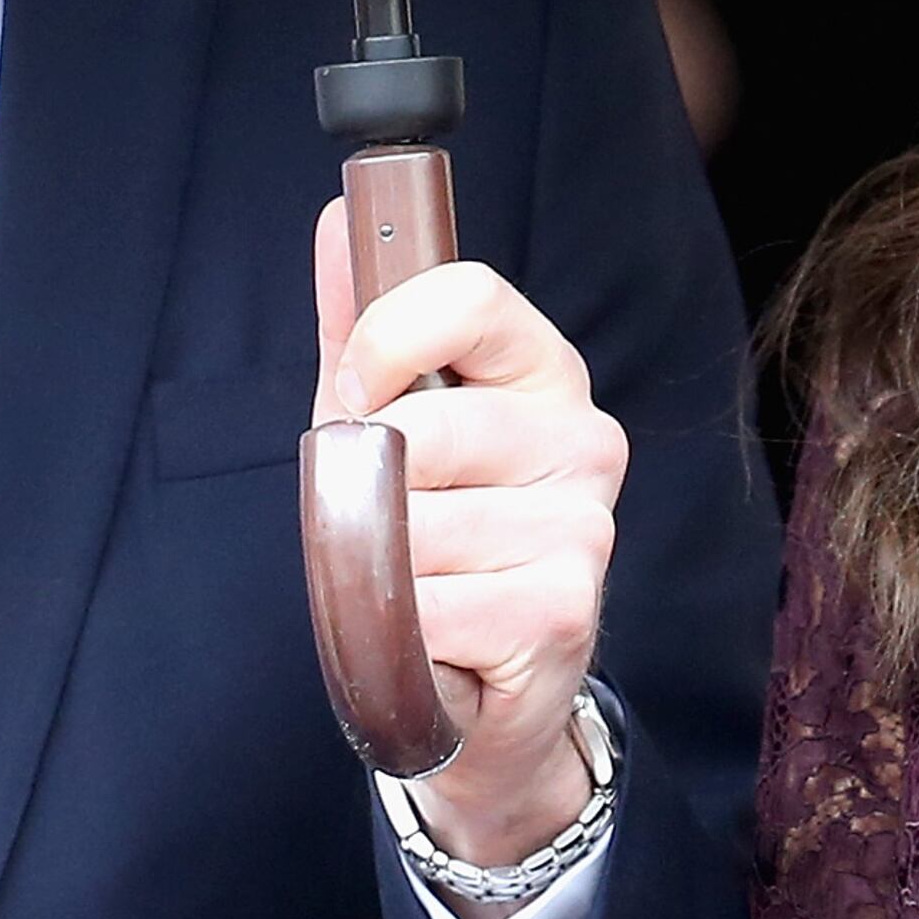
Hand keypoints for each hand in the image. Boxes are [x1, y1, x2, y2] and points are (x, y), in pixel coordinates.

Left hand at [312, 209, 628, 869]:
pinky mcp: (563, 611)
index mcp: (541, 373)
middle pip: (419, 431)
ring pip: (411, 527)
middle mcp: (582, 440)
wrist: (477, 698)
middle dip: (362, 490)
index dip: (387, 339)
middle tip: (379, 527)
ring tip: (407, 591)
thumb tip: (337, 221)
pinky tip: (432, 639)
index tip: (353, 393)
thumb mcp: (387, 426)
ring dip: (374, 572)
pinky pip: (424, 604)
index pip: (471, 297)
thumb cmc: (432, 545)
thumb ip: (362, 330)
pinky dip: (398, 633)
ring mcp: (582, 529)